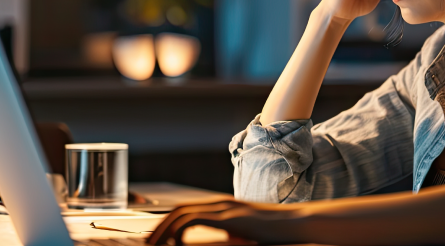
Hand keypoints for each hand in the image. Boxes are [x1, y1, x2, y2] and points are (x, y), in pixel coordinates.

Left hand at [146, 198, 300, 244]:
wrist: (297, 223)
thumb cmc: (275, 231)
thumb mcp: (246, 233)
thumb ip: (229, 235)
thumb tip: (221, 241)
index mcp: (221, 207)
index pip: (185, 210)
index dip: (167, 223)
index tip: (156, 238)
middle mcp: (219, 203)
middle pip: (178, 210)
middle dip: (158, 227)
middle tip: (147, 244)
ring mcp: (224, 208)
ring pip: (181, 214)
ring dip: (164, 231)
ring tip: (154, 245)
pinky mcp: (230, 217)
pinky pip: (195, 220)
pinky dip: (181, 231)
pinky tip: (178, 244)